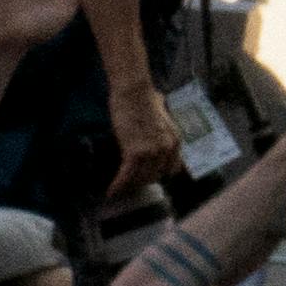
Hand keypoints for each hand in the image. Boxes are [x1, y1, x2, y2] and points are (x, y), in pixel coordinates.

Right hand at [101, 78, 178, 201]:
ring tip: (118, 191)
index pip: (171, 170)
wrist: (134, 92)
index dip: (157, 176)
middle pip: (154, 177)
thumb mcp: (163, 119)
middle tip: (128, 187)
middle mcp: (167, 149)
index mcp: (176, 141)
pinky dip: (118, 186)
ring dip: (128, 187)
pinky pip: (126, 175)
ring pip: (139, 179)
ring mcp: (152, 151)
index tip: (146, 179)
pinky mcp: (135, 152)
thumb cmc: (145, 101)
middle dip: (140, 183)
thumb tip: (159, 131)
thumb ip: (163, 130)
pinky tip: (110, 192)